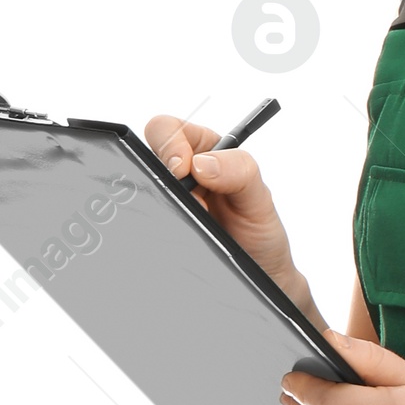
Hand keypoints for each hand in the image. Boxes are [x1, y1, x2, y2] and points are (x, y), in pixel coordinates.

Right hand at [144, 111, 302, 297]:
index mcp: (204, 151)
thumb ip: (240, 171)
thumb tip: (202, 163)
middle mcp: (182, 173)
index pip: (169, 129)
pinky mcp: (162, 223)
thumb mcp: (259, 198)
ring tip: (197, 220)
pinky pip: (145, 216)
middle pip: (146, 153)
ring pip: (143, 186)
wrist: (260, 275)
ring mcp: (169, 199)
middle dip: (163, 173)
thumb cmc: (260, 232)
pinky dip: (159, 222)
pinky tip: (184, 231)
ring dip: (165, 201)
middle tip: (189, 199)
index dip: (170, 143)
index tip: (184, 168)